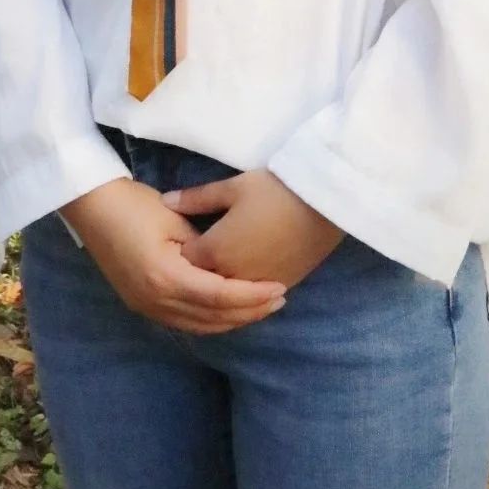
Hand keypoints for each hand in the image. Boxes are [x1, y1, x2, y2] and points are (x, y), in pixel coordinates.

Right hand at [57, 177, 288, 334]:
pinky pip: (184, 321)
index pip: (220, 295)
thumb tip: (228, 262)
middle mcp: (156, 301)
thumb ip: (204, 245)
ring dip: (232, 319)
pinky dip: (210, 319)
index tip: (280, 288)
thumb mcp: (174, 217)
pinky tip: (227, 310)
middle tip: (279, 300)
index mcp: (166, 277)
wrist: (91, 207)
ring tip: (260, 307)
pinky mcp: (142, 304)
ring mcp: (147, 307)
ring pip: (199, 325)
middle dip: (249, 311)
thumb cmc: (133, 204)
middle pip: (212, 317)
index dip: (252, 295)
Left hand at [160, 169, 345, 288]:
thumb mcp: (232, 188)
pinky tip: (239, 284)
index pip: (185, 262)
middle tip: (188, 261)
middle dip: (194, 276)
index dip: (178, 252)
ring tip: (212, 278)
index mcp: (216, 252)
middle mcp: (233, 277)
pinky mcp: (281, 285)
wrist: (322, 202)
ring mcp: (257, 286)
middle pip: (203, 287)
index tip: (175, 240)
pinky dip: (242, 297)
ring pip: (228, 300)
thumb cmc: (273, 189)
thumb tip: (166, 202)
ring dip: (218, 292)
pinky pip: (252, 301)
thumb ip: (196, 199)